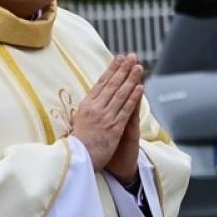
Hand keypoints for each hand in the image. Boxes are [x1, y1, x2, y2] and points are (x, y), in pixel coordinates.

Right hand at [70, 54, 142, 172]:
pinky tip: (140, 88)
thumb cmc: (76, 144)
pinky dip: (133, 98)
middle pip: (112, 85)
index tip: (119, 58)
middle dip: (123, 69)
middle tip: (132, 57)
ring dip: (131, 79)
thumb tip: (91, 100)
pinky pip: (126, 110)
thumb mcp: (77, 122)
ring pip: (120, 94)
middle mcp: (95, 109)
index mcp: (85, 106)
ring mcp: (105, 118)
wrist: (77, 160)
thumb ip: (86, 110)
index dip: (112, 70)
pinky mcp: (114, 128)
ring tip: (139, 67)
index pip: (101, 83)